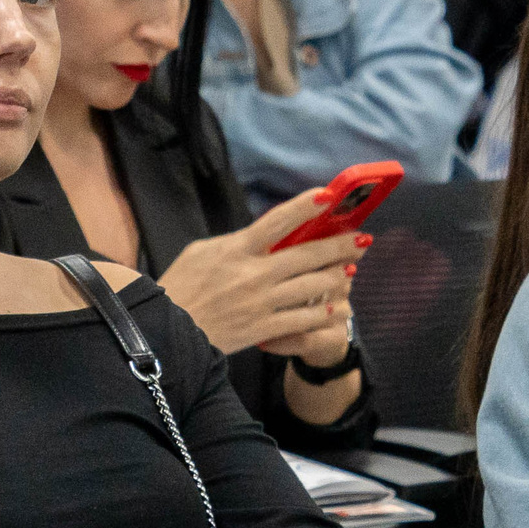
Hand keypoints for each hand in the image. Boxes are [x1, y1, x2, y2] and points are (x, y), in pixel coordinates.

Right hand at [163, 187, 362, 356]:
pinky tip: (336, 307)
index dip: (305, 206)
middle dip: (339, 244)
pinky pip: (302, 319)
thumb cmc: (181, 288)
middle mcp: (253, 274)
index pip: (277, 221)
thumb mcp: (200, 253)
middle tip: (361, 238)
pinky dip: (322, 311)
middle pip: (306, 254)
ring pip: (311, 286)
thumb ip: (234, 243)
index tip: (329, 196)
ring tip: (351, 269)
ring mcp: (261, 302)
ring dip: (336, 276)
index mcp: (237, 249)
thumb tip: (261, 235)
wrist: (166, 332)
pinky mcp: (263, 329)